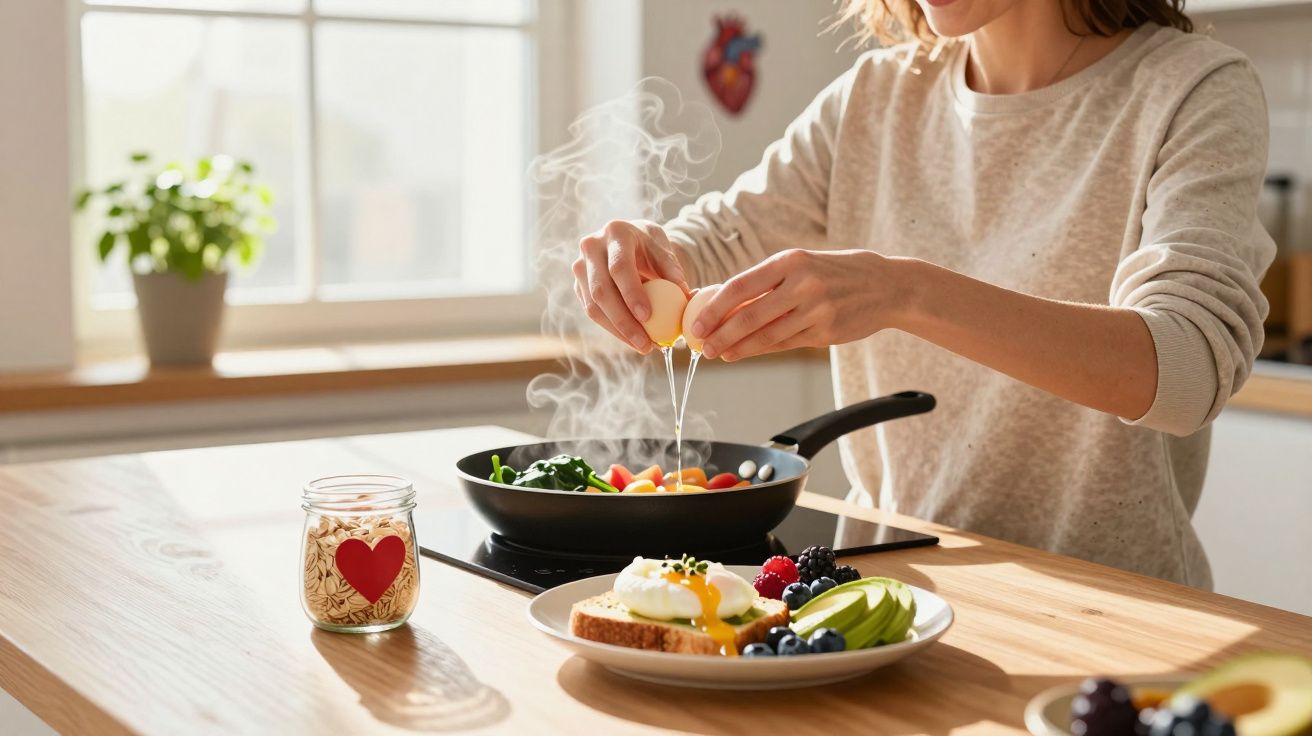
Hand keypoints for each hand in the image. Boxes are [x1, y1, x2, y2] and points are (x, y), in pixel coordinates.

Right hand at [573, 219, 689, 352]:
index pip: (619, 268)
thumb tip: (685, 294)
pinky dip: (612, 329)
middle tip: (645, 343)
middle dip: (623, 321)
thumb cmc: (648, 246)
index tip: (648, 317)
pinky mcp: (578, 285)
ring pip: (593, 306)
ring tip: (643, 346)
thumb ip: (672, 268)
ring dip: (618, 331)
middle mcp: (591, 247)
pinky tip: (632, 340)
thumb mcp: (663, 249)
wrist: (625, 239)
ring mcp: (580, 267)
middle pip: (602, 291)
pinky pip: (592, 312)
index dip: (631, 293)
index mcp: (615, 232)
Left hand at [690, 249, 904, 360]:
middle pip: (749, 315)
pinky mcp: (825, 333)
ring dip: (738, 347)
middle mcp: (803, 284)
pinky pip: (785, 344)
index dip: (714, 308)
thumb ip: (769, 281)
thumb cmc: (837, 273)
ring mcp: (816, 310)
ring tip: (720, 353)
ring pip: (766, 335)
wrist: (888, 286)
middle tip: (703, 346)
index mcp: (791, 260)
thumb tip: (725, 301)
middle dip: (720, 334)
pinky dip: (762, 349)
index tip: (698, 322)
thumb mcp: (804, 264)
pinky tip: (745, 353)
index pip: (741, 285)